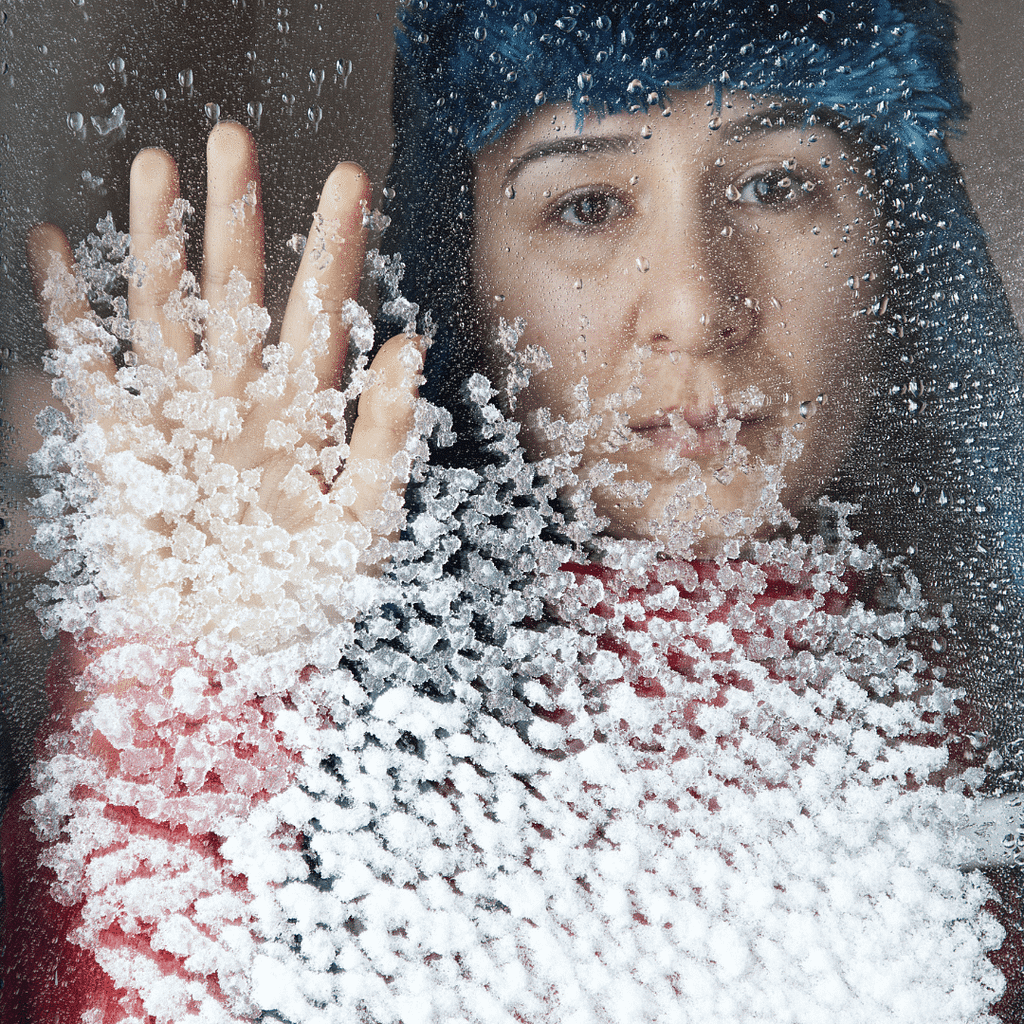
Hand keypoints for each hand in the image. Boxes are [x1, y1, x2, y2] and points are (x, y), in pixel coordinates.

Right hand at [25, 122, 424, 646]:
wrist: (225, 651)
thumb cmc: (304, 594)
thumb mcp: (363, 521)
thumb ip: (387, 438)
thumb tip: (412, 346)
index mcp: (305, 412)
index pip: (323, 312)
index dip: (335, 246)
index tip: (349, 179)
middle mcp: (241, 399)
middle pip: (239, 290)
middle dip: (238, 218)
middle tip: (236, 138)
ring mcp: (178, 414)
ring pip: (167, 310)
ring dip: (159, 241)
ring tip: (157, 166)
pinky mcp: (121, 443)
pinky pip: (91, 367)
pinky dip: (71, 311)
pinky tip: (60, 249)